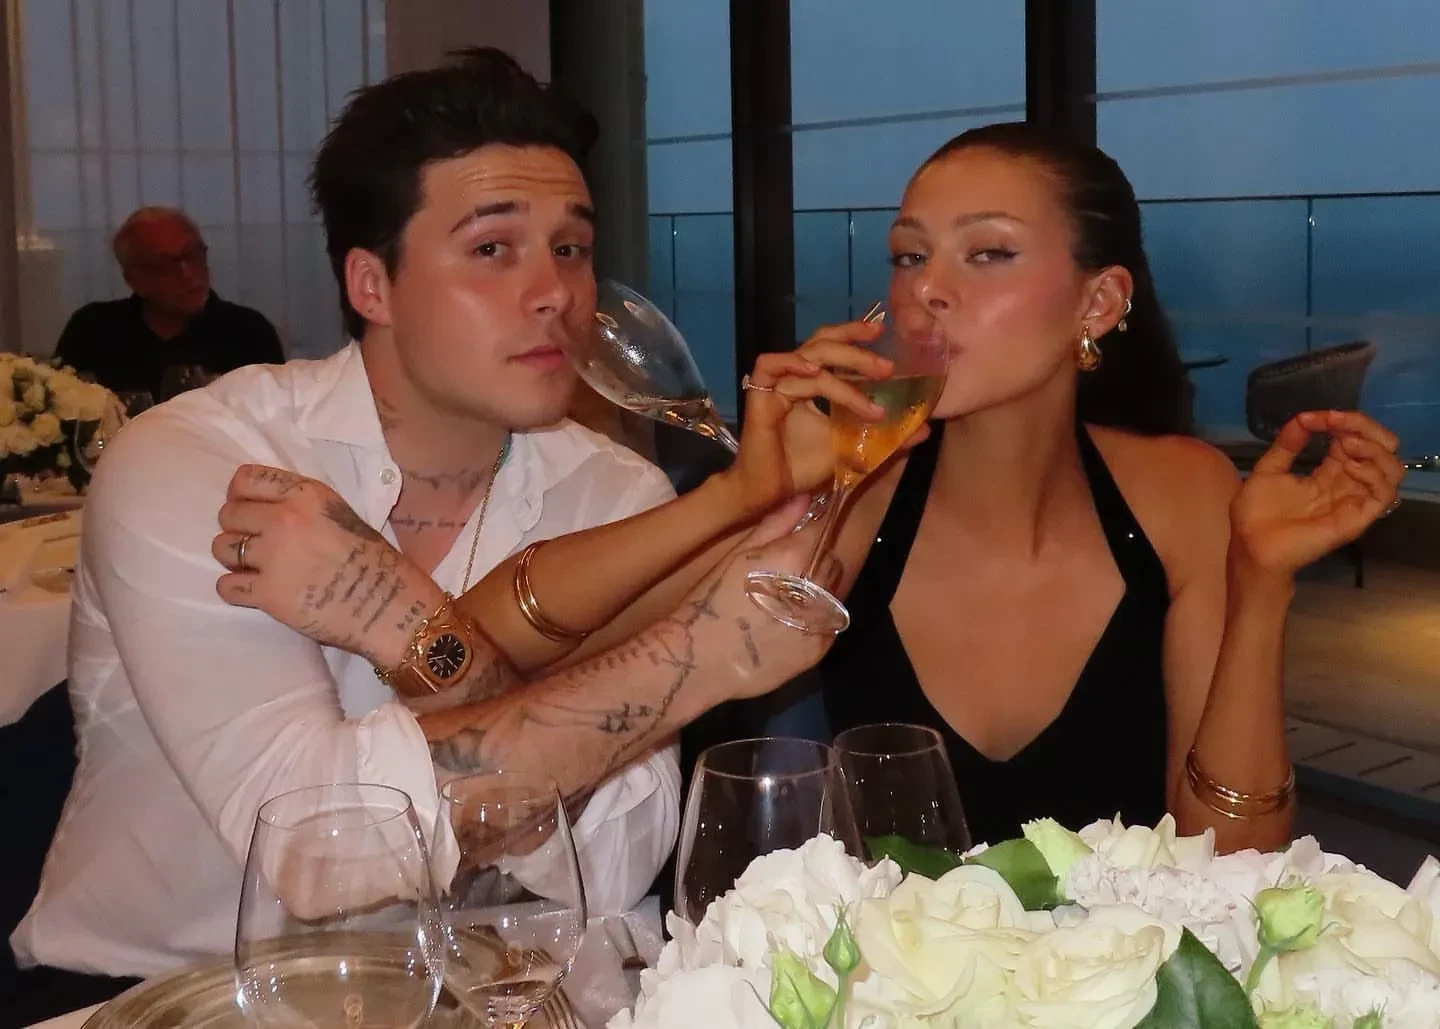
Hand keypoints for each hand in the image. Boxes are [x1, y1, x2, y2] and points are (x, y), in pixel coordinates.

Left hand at [212, 465, 444, 666]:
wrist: (390, 606)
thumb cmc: (375, 562)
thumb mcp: (341, 515)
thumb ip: (302, 508)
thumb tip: (266, 512)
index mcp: (306, 495)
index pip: (245, 480)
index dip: (240, 496)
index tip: (249, 511)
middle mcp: (284, 519)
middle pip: (228, 514)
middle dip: (238, 529)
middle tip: (256, 546)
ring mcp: (273, 557)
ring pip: (221, 548)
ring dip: (232, 558)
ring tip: (253, 569)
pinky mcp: (268, 594)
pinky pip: (226, 586)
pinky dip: (236, 589)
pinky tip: (254, 591)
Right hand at [672, 496, 841, 702]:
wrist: (699, 659)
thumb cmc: (711, 600)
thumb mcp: (738, 555)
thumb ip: (776, 523)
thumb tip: (806, 497)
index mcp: (796, 556)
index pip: (824, 528)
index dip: (815, 527)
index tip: (805, 531)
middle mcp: (817, 586)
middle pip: (831, 560)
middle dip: (816, 558)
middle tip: (788, 568)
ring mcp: (821, 620)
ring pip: (834, 591)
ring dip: (819, 587)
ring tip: (788, 596)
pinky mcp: (820, 648)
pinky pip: (829, 622)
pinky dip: (816, 617)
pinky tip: (789, 621)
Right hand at [723, 319, 927, 515]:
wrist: (773, 492)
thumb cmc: (804, 468)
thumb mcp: (853, 448)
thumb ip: (886, 437)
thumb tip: (924, 429)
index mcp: (809, 384)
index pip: (829, 347)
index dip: (852, 335)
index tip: (881, 332)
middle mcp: (792, 379)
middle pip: (821, 345)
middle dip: (857, 351)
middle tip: (887, 366)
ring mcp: (775, 385)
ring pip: (808, 357)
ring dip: (843, 367)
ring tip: (873, 379)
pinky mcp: (759, 396)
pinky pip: (770, 365)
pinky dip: (793, 364)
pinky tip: (816, 374)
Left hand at [1230, 410, 1404, 576]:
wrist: (1251, 547)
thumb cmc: (1255, 515)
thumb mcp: (1268, 470)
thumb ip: (1287, 445)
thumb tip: (1303, 418)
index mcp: (1328, 472)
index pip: (1353, 438)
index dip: (1344, 421)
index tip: (1322, 417)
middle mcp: (1347, 484)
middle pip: (1380, 448)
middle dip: (1365, 428)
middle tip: (1339, 423)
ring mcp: (1354, 501)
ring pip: (1392, 468)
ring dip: (1373, 448)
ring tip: (1346, 444)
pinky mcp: (1357, 518)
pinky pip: (1384, 493)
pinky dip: (1374, 473)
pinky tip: (1349, 467)